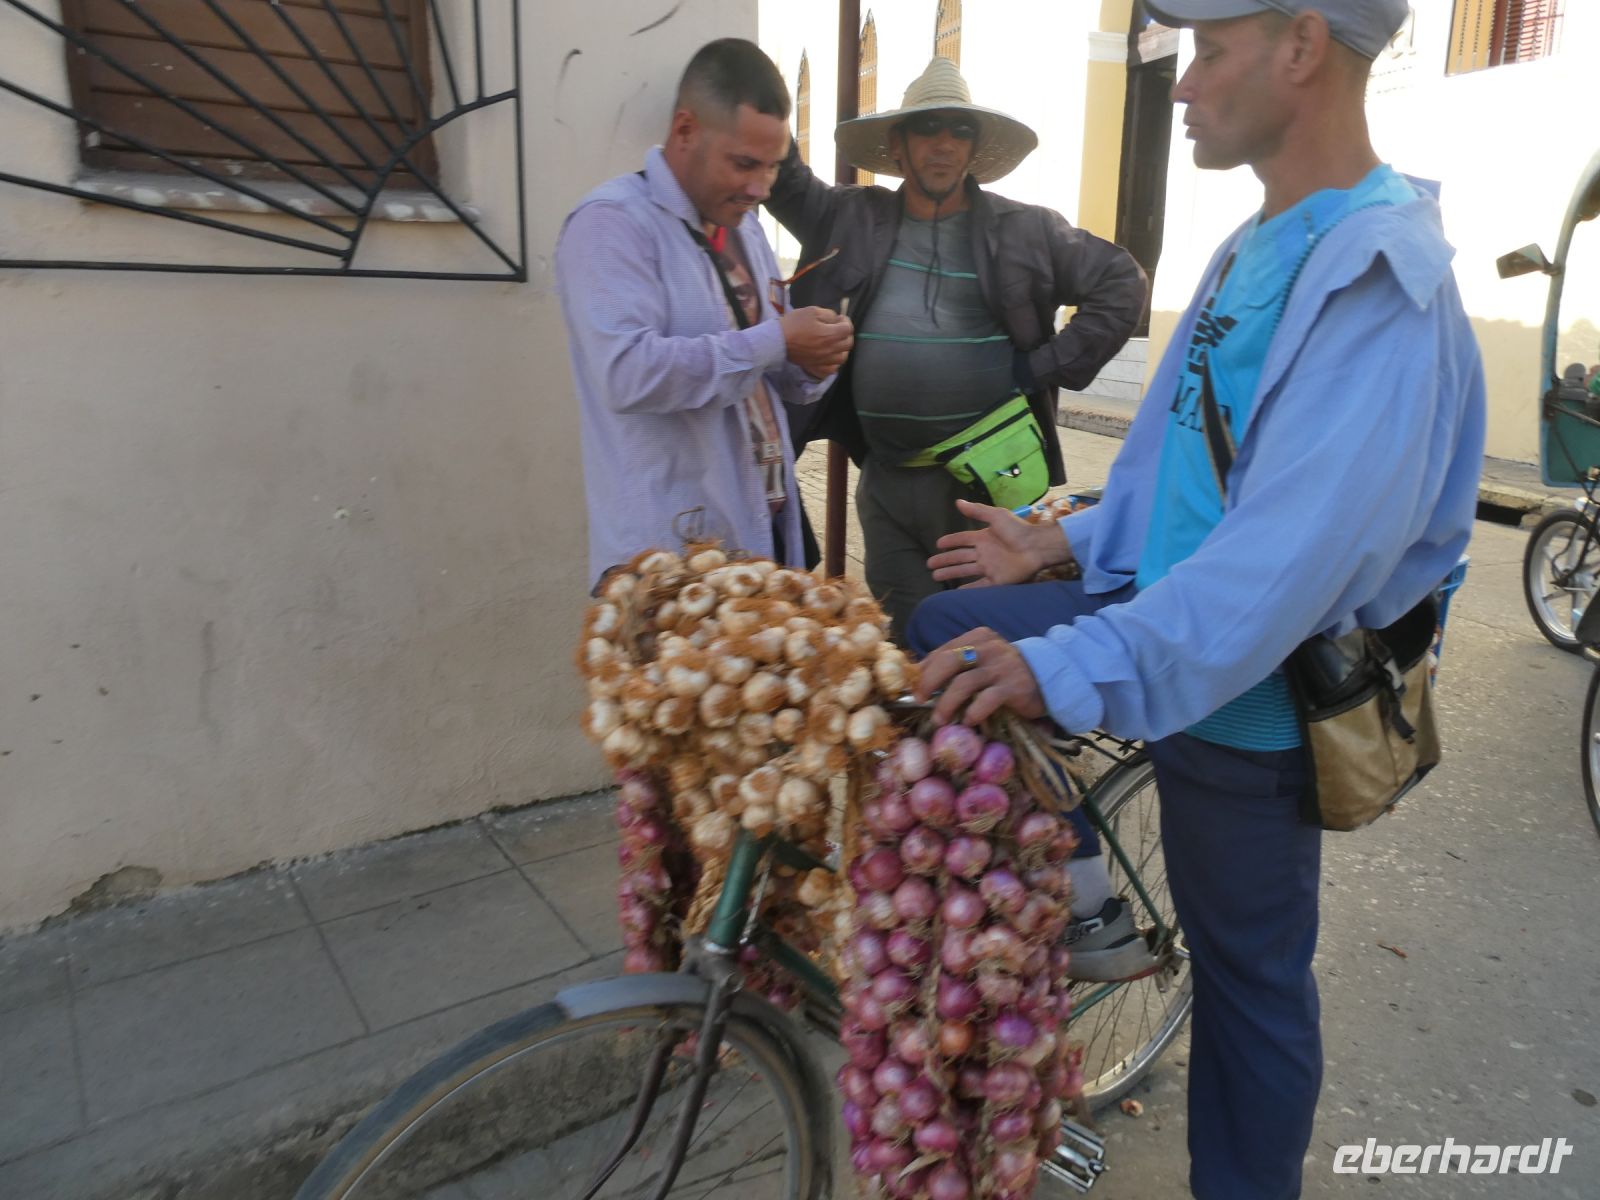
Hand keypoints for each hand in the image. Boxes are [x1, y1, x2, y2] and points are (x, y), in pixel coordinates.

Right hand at [781, 306, 852, 377]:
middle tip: (839, 328)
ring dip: (843, 349)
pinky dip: (834, 363)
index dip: (846, 321)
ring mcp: (823, 360)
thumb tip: (836, 319)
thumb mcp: (812, 311)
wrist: (778, 340)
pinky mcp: (816, 366)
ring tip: (836, 342)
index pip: (848, 329)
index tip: (840, 318)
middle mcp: (830, 349)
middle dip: (846, 334)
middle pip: (848, 344)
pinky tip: (830, 356)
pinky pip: (832, 369)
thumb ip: (828, 314)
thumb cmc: (794, 324)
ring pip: (843, 358)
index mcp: (830, 335)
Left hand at [914, 627, 1046, 725]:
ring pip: (964, 683)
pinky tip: (968, 721)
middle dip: (928, 682)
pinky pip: (987, 699)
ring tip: (940, 719)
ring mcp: (1001, 666)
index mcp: (977, 638)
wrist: (1050, 676)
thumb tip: (922, 677)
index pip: (943, 651)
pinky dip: (973, 711)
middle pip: (948, 661)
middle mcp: (988, 648)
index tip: (914, 688)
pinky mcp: (1013, 686)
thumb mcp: (983, 659)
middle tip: (920, 700)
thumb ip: (958, 664)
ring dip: (946, 703)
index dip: (924, 670)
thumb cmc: (1007, 671)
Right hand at [928, 499, 1072, 586]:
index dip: (950, 542)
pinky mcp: (996, 581)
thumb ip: (977, 510)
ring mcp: (989, 568)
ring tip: (935, 576)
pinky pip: (979, 586)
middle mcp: (984, 553)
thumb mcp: (996, 515)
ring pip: (965, 571)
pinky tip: (956, 593)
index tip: (938, 544)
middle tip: (930, 565)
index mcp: (983, 538)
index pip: (962, 540)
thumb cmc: (1018, 530)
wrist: (1036, 547)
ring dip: (950, 573)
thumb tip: (958, 502)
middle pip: (959, 557)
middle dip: (945, 560)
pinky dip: (967, 590)